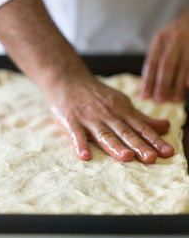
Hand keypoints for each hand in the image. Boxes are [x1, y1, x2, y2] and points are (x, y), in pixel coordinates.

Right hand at [47, 76, 173, 163]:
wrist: (70, 79)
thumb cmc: (97, 95)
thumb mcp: (122, 103)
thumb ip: (141, 118)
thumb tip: (166, 126)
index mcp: (122, 112)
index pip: (141, 128)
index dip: (154, 140)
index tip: (168, 152)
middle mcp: (108, 115)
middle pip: (125, 132)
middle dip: (139, 145)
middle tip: (151, 158)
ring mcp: (89, 118)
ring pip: (104, 133)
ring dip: (115, 145)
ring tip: (126, 157)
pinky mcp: (71, 120)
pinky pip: (76, 134)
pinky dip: (80, 144)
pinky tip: (84, 156)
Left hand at [140, 10, 188, 101]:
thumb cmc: (177, 33)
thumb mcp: (164, 40)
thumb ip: (156, 59)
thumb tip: (146, 86)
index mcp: (160, 39)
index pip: (151, 63)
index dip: (147, 81)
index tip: (144, 95)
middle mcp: (174, 39)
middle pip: (166, 65)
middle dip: (162, 84)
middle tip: (159, 100)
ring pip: (182, 66)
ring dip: (178, 85)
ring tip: (175, 100)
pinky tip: (188, 85)